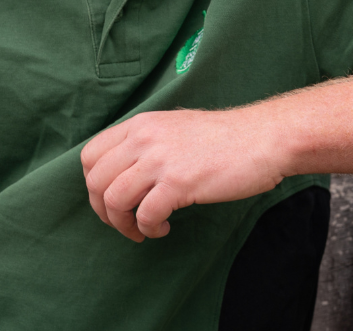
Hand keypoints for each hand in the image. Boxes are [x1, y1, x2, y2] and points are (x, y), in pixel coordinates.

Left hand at [80, 107, 286, 241]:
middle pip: (96, 180)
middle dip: (104, 211)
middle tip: (124, 223)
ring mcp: (160, 159)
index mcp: (141, 124)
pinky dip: (148, 229)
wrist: (261, 138)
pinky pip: (144, 214)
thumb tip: (124, 170)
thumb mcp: (174, 127)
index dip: (94, 185)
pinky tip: (164, 228)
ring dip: (123, 224)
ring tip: (142, 230)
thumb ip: (147, 142)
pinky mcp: (179, 182)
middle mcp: (144, 137)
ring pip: (113, 199)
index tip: (110, 201)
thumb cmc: (223, 138)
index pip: (90, 154)